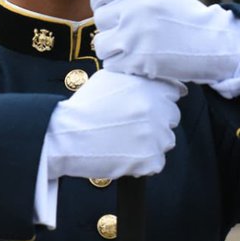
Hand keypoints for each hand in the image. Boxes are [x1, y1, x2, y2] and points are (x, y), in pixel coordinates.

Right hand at [43, 70, 184, 179]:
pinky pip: (157, 163)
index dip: (160, 100)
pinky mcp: (149, 159)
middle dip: (157, 121)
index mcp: (147, 87)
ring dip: (152, 142)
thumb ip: (137, 77)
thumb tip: (165, 82)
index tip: (147, 108)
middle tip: (131, 126)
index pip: (173, 92)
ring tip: (126, 141)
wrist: (65, 137)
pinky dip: (143, 163)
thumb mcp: (109, 79)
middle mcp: (155, 108)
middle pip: (172, 117)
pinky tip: (124, 155)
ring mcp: (154, 135)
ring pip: (167, 141)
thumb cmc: (85, 108)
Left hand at [72, 0, 239, 96]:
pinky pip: (111, 64)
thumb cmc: (177, 12)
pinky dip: (123, 64)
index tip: (126, 11)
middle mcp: (135, 7)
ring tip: (138, 43)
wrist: (210, 41)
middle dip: (114, 26)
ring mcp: (136, 34)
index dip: (109, 5)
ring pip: (101, 43)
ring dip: (115, 47)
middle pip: (99, 19)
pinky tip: (142, 57)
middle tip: (139, 28)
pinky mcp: (139, 60)